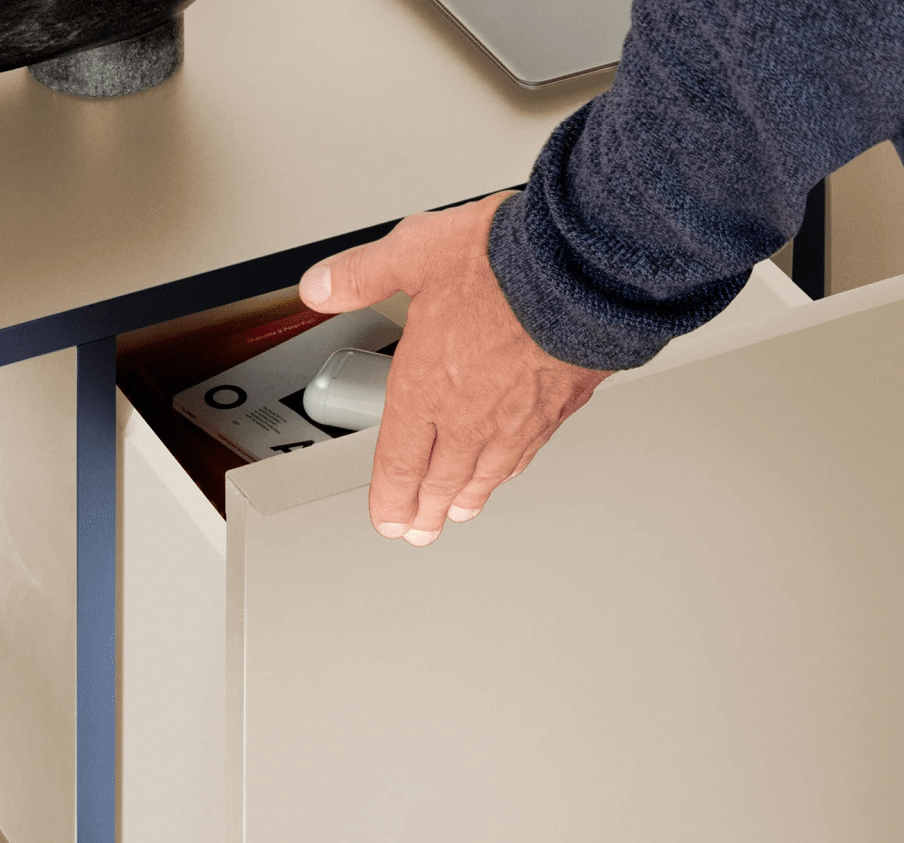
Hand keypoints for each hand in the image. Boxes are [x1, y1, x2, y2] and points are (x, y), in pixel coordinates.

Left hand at [298, 192, 611, 545]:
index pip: (398, 463)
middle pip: (440, 480)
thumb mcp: (415, 251)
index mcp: (425, 387)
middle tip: (420, 531)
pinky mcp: (557, 409)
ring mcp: (515, 420)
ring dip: (467, 498)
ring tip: (459, 512)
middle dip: (425, 511)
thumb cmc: (504, 262)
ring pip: (485, 475)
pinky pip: (526, 453)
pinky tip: (509, 470)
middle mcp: (468, 416)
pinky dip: (509, 471)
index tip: (388, 519)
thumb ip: (364, 274)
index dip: (390, 500)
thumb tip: (320, 287)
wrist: (584, 268)